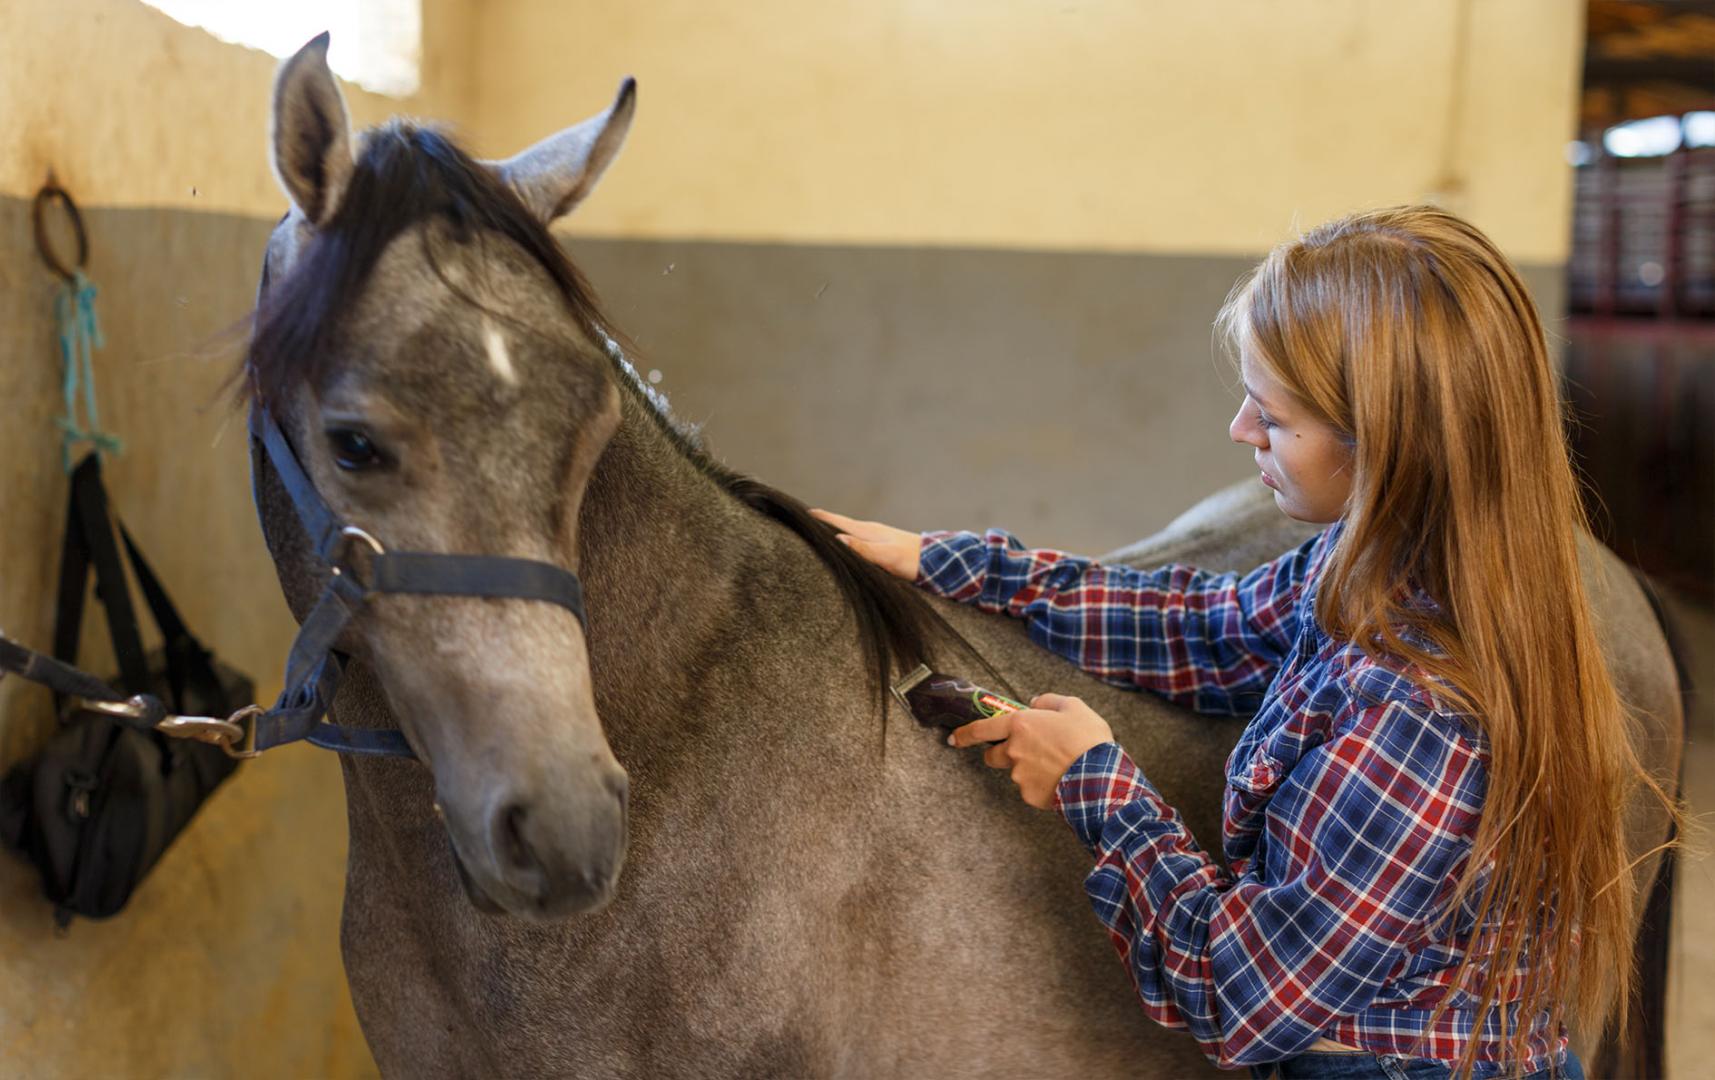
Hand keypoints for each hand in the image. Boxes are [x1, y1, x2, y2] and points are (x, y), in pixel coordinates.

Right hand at [809, 508, 921, 580]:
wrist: (939, 561)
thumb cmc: (913, 561)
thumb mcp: (887, 557)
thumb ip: (863, 549)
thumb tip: (837, 539)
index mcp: (868, 531)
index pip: (837, 521)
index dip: (819, 517)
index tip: (800, 512)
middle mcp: (870, 531)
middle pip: (839, 524)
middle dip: (820, 522)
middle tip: (800, 520)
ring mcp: (876, 537)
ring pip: (847, 531)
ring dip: (832, 530)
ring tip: (815, 532)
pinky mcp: (882, 546)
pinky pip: (856, 540)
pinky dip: (844, 539)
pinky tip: (843, 545)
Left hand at [948, 694, 1113, 808]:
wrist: (1101, 777)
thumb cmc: (1087, 739)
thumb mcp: (1073, 706)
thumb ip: (1049, 701)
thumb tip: (1036, 703)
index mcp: (1020, 725)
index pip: (980, 729)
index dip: (964, 734)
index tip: (954, 738)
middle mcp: (1013, 751)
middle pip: (993, 755)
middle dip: (1002, 753)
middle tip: (1027, 751)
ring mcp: (1020, 776)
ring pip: (1016, 772)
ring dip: (1029, 769)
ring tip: (1058, 765)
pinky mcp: (1030, 795)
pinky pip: (1031, 788)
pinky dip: (1042, 785)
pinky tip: (1062, 779)